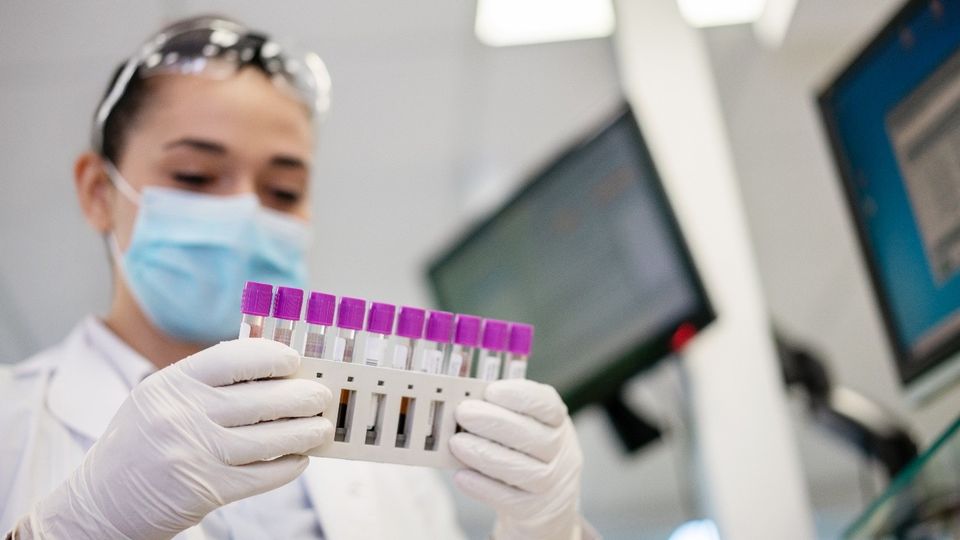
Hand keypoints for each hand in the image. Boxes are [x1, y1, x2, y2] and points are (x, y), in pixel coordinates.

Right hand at [12, 339, 332, 539]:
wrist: (101, 503)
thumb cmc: (139, 445)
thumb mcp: (160, 400)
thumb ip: (206, 382)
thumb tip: (271, 369)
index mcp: (172, 384)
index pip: (235, 358)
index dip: (273, 356)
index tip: (295, 360)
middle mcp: (183, 415)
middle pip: (262, 399)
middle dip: (303, 396)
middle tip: (321, 396)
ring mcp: (196, 453)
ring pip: (270, 437)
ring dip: (305, 432)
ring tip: (322, 427)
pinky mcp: (208, 489)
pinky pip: (263, 473)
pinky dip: (288, 465)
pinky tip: (300, 458)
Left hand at [450, 379, 583, 539]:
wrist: (544, 503)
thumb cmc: (524, 454)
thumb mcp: (522, 427)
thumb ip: (498, 413)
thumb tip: (465, 402)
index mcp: (556, 422)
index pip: (546, 404)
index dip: (520, 396)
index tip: (490, 391)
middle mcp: (561, 451)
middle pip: (533, 436)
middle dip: (494, 422)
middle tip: (463, 413)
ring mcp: (552, 483)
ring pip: (523, 470)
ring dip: (486, 454)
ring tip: (456, 443)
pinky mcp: (535, 510)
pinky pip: (510, 500)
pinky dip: (484, 487)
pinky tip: (462, 476)